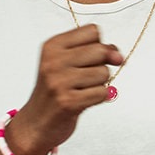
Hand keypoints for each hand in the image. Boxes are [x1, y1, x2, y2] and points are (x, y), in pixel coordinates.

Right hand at [7, 25, 122, 154]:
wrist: (36, 123)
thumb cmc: (57, 90)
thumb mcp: (69, 62)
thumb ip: (96, 51)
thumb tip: (118, 56)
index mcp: (52, 46)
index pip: (93, 31)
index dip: (97, 45)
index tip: (85, 59)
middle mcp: (53, 61)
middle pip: (101, 50)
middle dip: (100, 65)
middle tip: (83, 78)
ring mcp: (60, 82)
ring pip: (104, 73)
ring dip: (99, 84)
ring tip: (80, 90)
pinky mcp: (69, 102)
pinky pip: (103, 92)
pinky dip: (99, 98)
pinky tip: (82, 101)